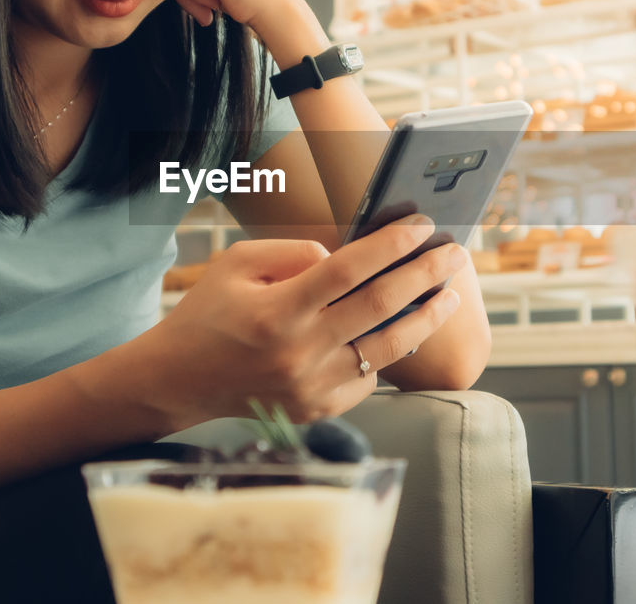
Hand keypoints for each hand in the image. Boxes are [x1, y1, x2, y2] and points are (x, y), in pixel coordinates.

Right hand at [144, 214, 467, 424]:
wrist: (180, 381)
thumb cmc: (210, 312)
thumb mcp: (238, 263)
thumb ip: (296, 253)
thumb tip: (351, 258)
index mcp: (278, 310)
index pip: (349, 268)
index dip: (392, 244)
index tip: (423, 226)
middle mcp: (300, 352)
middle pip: (381, 306)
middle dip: (426, 274)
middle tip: (456, 253)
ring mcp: (312, 387)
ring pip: (389, 348)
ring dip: (427, 317)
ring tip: (450, 294)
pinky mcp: (320, 409)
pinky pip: (370, 376)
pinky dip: (388, 349)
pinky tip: (401, 328)